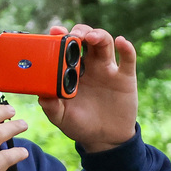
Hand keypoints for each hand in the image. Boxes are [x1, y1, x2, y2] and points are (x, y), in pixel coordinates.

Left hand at [40, 24, 137, 153]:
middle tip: (73, 34)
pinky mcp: (125, 77)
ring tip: (90, 37)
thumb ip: (51, 107)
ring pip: (105, 42)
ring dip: (98, 35)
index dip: (61, 36)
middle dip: (80, 31)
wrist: (105, 139)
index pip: (66, 47)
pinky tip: (121, 42)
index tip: (55, 31)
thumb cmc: (80, 125)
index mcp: (72, 71)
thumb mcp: (61, 118)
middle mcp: (90, 65)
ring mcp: (108, 69)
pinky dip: (126, 48)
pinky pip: (128, 59)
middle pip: (86, 38)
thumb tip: (42, 96)